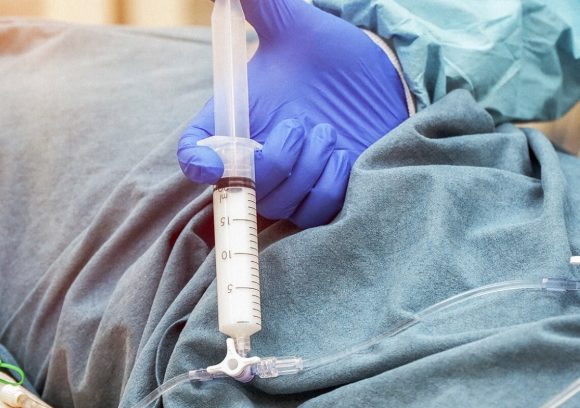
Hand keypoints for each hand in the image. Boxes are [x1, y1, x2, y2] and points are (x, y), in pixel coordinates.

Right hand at [178, 0, 407, 227]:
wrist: (374, 80)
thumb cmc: (326, 55)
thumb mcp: (295, 28)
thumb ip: (265, 6)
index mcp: (236, 121)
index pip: (196, 150)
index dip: (196, 161)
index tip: (206, 163)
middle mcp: (255, 157)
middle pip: (240, 187)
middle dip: (274, 160)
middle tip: (301, 124)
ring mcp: (287, 183)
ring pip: (279, 202)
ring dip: (306, 167)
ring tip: (327, 134)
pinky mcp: (318, 199)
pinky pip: (313, 210)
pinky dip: (328, 184)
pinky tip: (341, 156)